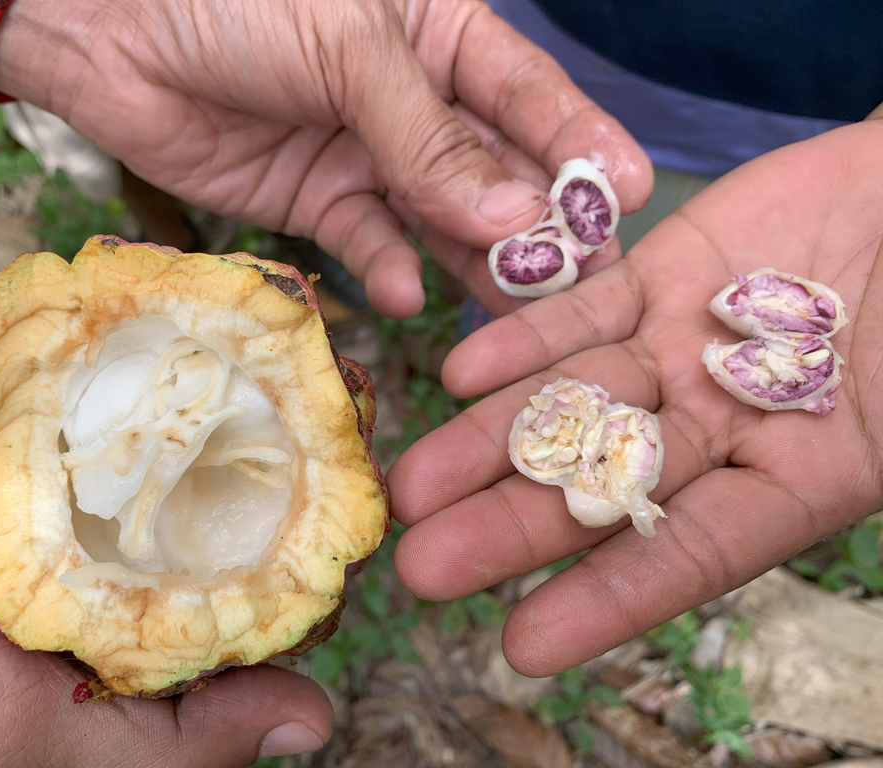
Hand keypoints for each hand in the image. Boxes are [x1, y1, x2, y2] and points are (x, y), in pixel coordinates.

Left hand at [0, 0, 651, 318]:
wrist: (109, 29)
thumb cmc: (235, 2)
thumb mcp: (347, 50)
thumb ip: (428, 138)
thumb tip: (513, 217)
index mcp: (441, 32)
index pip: (528, 95)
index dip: (580, 146)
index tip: (629, 198)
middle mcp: (415, 98)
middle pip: (493, 170)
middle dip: (534, 225)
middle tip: (579, 282)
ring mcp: (367, 154)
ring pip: (439, 218)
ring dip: (473, 263)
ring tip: (512, 309)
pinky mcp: (318, 200)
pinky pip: (368, 240)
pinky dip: (388, 267)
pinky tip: (407, 293)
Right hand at [0, 340, 331, 766]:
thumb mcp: (26, 738)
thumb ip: (169, 743)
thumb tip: (317, 721)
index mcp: (78, 606)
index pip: (200, 558)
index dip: (267, 518)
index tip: (331, 461)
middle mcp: (41, 533)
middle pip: (150, 462)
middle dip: (204, 415)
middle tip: (265, 360)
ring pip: (73, 395)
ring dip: (103, 359)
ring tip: (151, 321)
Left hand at [388, 122, 881, 675]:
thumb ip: (857, 468)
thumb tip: (804, 517)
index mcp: (793, 480)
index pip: (687, 553)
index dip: (606, 602)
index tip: (520, 646)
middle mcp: (720, 425)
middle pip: (600, 483)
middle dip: (510, 526)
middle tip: (420, 566)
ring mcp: (683, 348)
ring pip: (572, 400)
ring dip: (489, 439)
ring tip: (412, 483)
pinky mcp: (661, 273)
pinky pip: (585, 310)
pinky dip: (525, 337)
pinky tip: (460, 370)